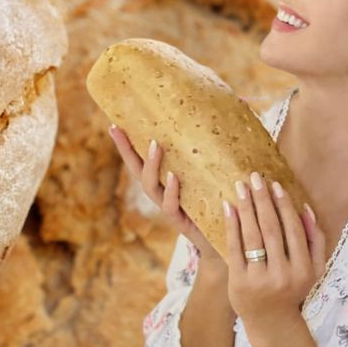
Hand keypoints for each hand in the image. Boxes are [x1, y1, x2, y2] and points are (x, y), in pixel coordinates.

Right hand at [108, 124, 222, 264]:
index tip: (115, 123)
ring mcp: (169, 206)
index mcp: (167, 179)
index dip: (127, 143)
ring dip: (151, 164)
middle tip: (117, 129)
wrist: (230, 237)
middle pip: (137, 169)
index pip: (142, 158)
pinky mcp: (180, 221)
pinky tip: (173, 176)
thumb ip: (217, 150)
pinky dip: (171, 190)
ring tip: (155, 145)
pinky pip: (170, 205)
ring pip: (150, 185)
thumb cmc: (223, 200)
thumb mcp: (217, 173)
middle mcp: (162, 191)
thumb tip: (233, 109)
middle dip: (125, 149)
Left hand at [223, 171, 326, 331]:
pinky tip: (229, 207)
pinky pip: (235, 248)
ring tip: (240, 187)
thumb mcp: (314, 270)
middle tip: (254, 177)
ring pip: (252, 237)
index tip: (275, 185)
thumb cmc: (293, 288)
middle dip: (262, 200)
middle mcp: (283, 274)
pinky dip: (232, 226)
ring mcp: (259, 279)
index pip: (292, 230)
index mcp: (304, 269)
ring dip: (246, 208)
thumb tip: (306, 208)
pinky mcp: (239, 282)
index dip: (283, 205)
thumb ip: (316, 240)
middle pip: (271, 229)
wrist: (272, 322)